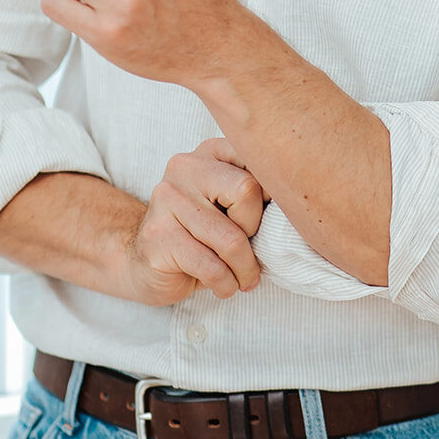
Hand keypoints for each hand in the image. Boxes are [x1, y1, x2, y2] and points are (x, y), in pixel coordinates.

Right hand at [118, 137, 269, 305]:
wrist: (144, 261)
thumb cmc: (199, 235)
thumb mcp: (227, 204)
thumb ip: (254, 193)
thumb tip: (295, 208)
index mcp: (209, 152)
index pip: (257, 160)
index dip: (271, 195)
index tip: (268, 219)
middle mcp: (185, 167)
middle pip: (246, 191)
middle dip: (255, 231)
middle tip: (250, 252)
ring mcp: (167, 200)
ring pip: (230, 238)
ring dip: (244, 270)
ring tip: (243, 279)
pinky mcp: (159, 237)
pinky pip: (211, 266)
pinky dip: (225, 284)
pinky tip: (223, 286)